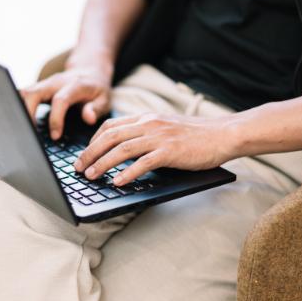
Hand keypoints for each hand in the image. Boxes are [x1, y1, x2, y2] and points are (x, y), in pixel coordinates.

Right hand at [20, 62, 112, 139]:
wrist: (89, 69)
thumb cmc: (96, 89)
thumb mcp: (104, 99)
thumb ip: (97, 109)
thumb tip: (89, 118)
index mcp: (74, 85)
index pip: (60, 100)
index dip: (56, 119)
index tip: (55, 136)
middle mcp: (56, 82)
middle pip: (33, 93)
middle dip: (27, 113)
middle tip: (29, 134)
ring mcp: (44, 84)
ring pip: (23, 92)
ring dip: (19, 110)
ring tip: (22, 130)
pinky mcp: (38, 88)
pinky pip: (23, 95)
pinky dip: (18, 107)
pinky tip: (19, 122)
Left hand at [74, 112, 236, 185]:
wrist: (223, 134)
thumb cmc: (196, 135)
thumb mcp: (165, 127)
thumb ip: (146, 132)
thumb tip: (125, 147)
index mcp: (146, 118)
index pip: (110, 126)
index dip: (92, 141)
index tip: (84, 154)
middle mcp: (149, 124)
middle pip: (110, 137)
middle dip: (89, 153)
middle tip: (78, 168)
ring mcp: (159, 137)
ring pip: (121, 149)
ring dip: (102, 163)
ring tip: (91, 176)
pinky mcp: (170, 152)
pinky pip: (143, 162)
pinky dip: (127, 173)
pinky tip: (117, 182)